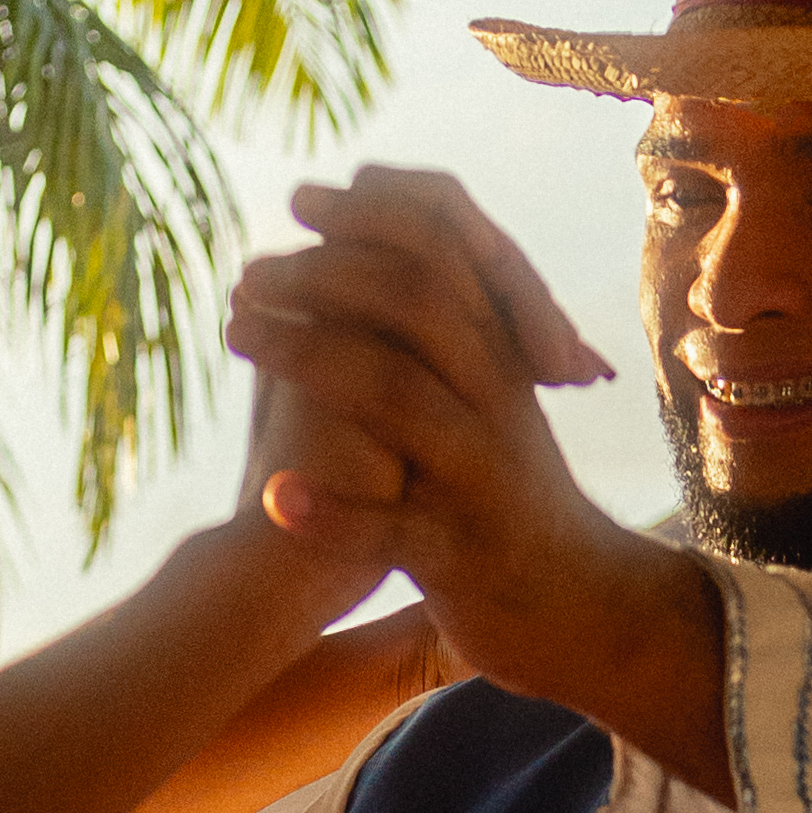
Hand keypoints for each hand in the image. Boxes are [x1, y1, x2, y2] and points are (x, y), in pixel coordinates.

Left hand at [227, 169, 687, 726]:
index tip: (301, 202)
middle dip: (326, 272)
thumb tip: (368, 232)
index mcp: (499, 355)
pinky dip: (333, 514)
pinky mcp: (462, 557)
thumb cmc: (498, 494)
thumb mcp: (480, 397)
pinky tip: (273, 498)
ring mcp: (482, 478)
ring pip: (400, 397)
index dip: (372, 216)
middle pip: (418, 304)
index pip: (446, 252)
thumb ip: (436, 329)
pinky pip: (394, 530)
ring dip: (308, 354)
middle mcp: (498, 401)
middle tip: (250, 269)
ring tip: (233, 329)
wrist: (578, 610)